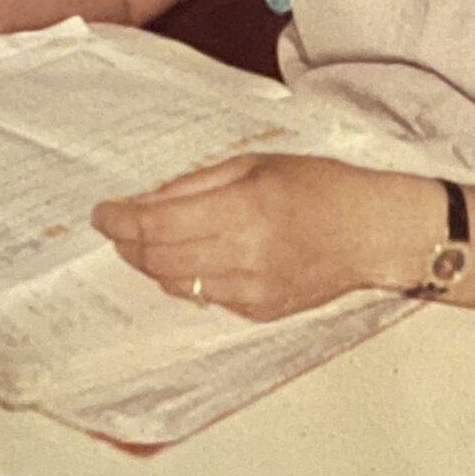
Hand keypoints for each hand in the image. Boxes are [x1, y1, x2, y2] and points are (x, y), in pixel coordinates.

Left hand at [93, 155, 440, 321]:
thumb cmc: (320, 187)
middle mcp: (244, 254)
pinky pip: (206, 297)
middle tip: (118, 228)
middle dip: (129, 244)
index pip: (159, 225)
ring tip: (149, 243)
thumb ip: (198, 183)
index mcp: (244, 208)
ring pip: (177, 283)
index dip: (120, 221)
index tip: (102, 214)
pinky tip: (195, 258)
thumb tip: (145, 200)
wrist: (372, 231)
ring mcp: (251, 289)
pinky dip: (190, 278)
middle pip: (159, 259)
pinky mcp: (259, 311)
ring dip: (153, 263)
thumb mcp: (257, 164)